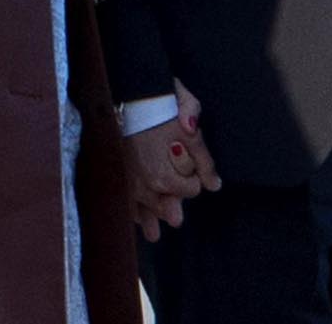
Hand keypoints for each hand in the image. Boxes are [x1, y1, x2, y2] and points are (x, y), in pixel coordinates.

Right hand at [124, 81, 220, 240]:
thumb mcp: (192, 130)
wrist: (133, 95)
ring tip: (154, 235)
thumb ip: (204, 159)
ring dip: (149, 220)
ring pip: (142, 211)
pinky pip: (124, 201)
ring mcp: (128, 183)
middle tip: (175, 218)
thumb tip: (215, 186)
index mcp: (165, 177)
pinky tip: (135, 216)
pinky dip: (132, 209)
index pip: (190, 190)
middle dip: (172, 208)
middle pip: (165, 208)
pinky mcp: (115, 176)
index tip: (192, 170)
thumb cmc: (165, 109)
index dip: (194, 179)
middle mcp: (144, 186)